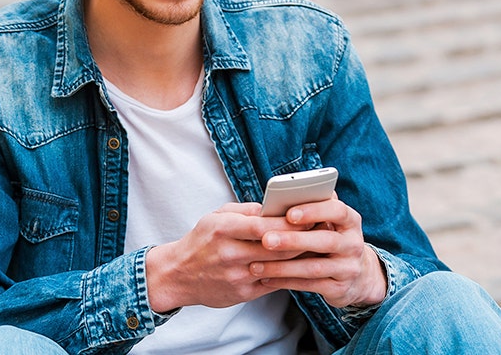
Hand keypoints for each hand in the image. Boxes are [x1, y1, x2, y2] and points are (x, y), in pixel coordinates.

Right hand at [144, 202, 307, 310]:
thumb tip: (277, 207)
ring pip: (279, 266)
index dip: (290, 222)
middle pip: (277, 247)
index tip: (310, 215)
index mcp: (223, 229)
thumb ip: (247, 210)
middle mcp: (230, 254)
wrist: (178, 274)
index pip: (265, 225)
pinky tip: (303, 264)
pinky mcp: (243, 293)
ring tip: (318, 246)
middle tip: (323, 229)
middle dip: (303, 238)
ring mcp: (237, 276)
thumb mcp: (217, 215)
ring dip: (301, 257)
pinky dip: (290, 272)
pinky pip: (274, 281)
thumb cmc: (202, 240)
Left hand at [247, 196, 387, 308]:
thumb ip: (315, 208)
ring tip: (256, 265)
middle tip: (266, 240)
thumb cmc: (333, 240)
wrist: (358, 275)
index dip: (314, 211)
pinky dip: (285, 282)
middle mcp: (353, 244)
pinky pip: (309, 286)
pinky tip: (266, 279)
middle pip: (326, 241)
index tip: (289, 214)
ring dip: (282, 267)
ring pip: (314, 268)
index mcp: (351, 221)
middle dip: (293, 240)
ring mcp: (348, 268)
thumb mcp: (331, 222)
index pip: (338, 211)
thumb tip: (285, 194)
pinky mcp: (339, 289)